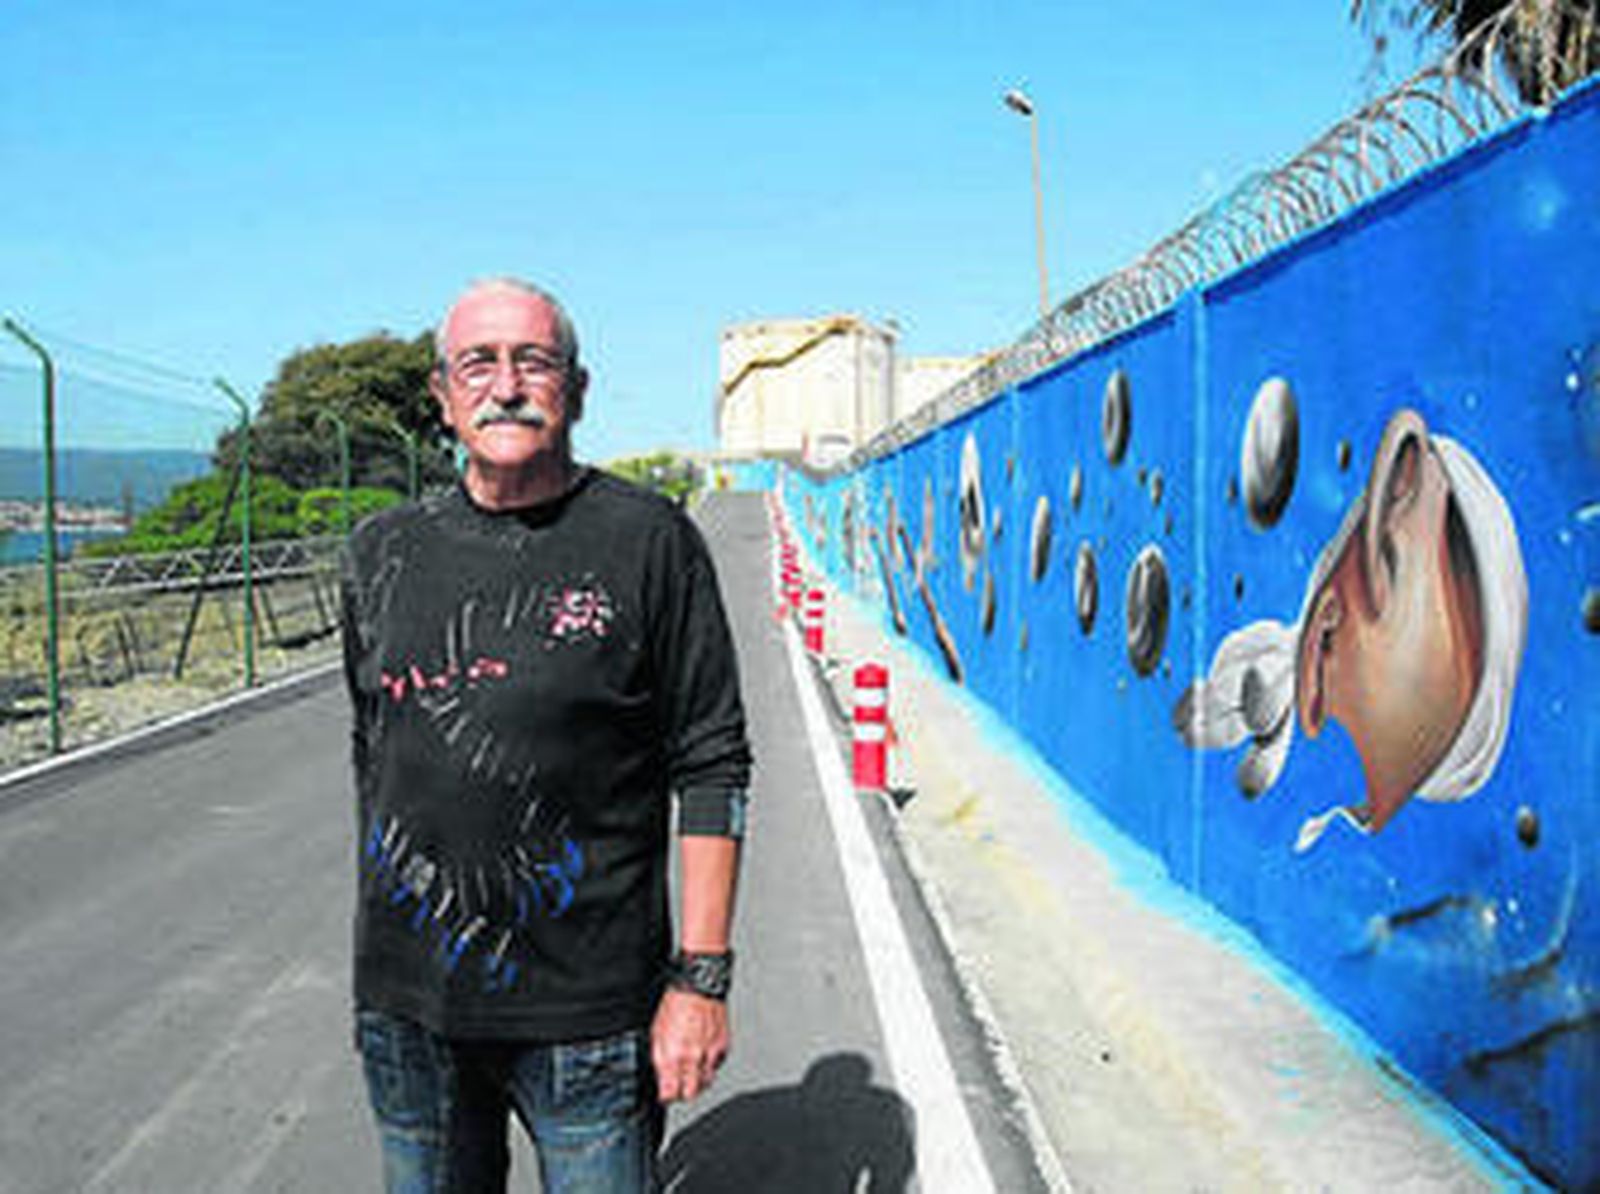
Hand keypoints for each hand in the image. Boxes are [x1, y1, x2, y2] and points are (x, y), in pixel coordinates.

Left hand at [651, 988, 728, 1102]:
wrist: (698, 987)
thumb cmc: (675, 1005)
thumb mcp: (656, 1033)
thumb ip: (660, 1059)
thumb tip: (661, 1076)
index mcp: (672, 1056)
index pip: (670, 1094)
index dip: (666, 1097)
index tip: (665, 1094)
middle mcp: (692, 1058)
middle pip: (690, 1094)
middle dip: (683, 1094)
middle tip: (678, 1087)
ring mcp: (710, 1053)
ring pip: (706, 1083)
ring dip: (698, 1081)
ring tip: (691, 1072)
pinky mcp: (723, 1047)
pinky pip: (717, 1066)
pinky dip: (710, 1065)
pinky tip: (703, 1055)